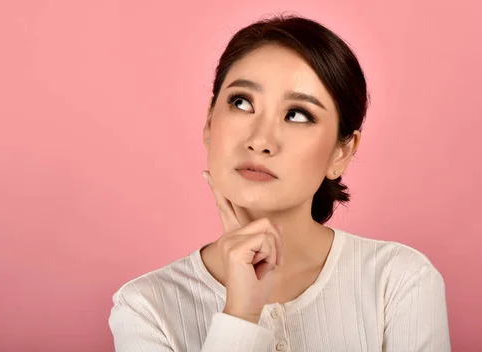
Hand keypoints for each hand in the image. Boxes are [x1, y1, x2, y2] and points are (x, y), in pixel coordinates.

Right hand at [202, 170, 283, 323]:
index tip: (206, 172)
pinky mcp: (235, 248)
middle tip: (267, 266)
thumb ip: (267, 237)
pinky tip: (260, 269)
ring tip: (263, 269)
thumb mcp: (267, 257)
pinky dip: (271, 256)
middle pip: (264, 221)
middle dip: (275, 244)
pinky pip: (266, 240)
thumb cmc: (257, 287)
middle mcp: (228, 236)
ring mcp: (229, 241)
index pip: (226, 208)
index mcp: (232, 237)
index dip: (218, 189)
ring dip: (274, 252)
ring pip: (268, 230)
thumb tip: (273, 223)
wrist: (247, 308)